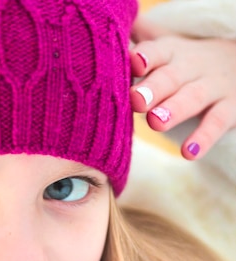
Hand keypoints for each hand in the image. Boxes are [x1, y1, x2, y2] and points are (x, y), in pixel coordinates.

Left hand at [130, 16, 235, 158]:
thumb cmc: (187, 65)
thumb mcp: (168, 53)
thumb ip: (140, 50)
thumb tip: (105, 40)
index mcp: (172, 53)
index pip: (156, 51)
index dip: (144, 57)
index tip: (131, 63)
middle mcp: (192, 66)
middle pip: (171, 75)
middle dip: (153, 87)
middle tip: (136, 100)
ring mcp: (213, 87)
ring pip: (193, 97)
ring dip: (174, 110)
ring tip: (155, 123)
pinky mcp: (230, 108)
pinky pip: (217, 123)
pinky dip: (203, 138)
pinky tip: (188, 153)